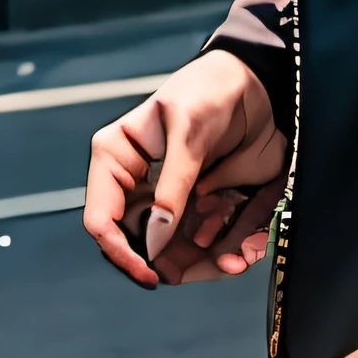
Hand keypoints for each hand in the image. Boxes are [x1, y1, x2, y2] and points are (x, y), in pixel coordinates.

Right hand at [84, 50, 284, 287]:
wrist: (255, 83)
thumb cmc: (209, 90)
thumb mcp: (188, 133)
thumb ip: (173, 185)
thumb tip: (157, 236)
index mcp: (116, 160)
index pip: (102, 218)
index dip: (121, 251)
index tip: (150, 272)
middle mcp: (137, 184)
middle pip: (138, 242)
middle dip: (169, 263)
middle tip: (201, 273)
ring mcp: (168, 197)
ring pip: (173, 248)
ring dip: (201, 263)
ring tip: (231, 261)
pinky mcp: (199, 204)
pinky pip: (203, 239)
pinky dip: (222, 250)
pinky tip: (241, 252)